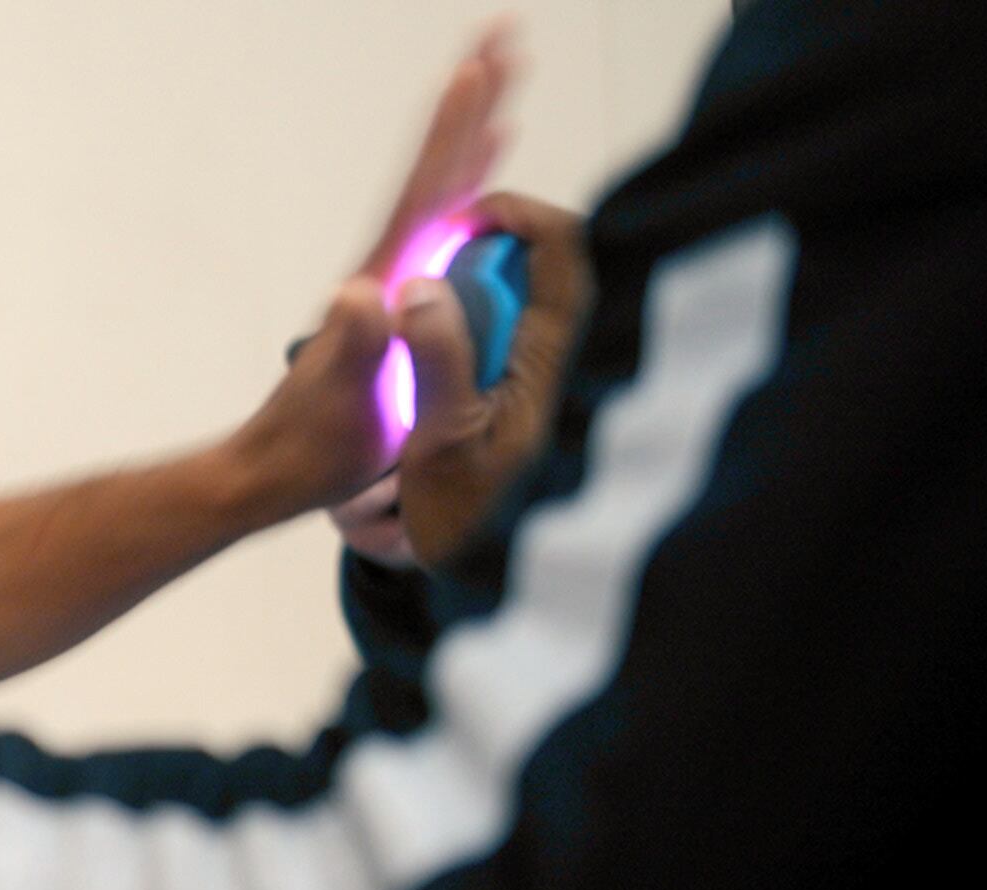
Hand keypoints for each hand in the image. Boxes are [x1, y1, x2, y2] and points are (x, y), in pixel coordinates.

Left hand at [221, 24, 518, 520]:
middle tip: (502, 32)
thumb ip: (356, 346)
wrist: (272, 473)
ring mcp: (392, 282)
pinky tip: (478, 175)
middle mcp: (387, 269)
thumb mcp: (342, 401)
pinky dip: (464, 188)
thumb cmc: (311, 447)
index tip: (480, 67)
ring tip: (499, 79)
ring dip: (470, 132)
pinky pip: (443, 229)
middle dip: (471, 103)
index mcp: (385, 281)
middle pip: (435, 169)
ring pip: (439, 189)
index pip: (424, 191)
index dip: (454, 131)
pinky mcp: (397, 304)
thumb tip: (361, 291)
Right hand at [391, 190, 589, 564]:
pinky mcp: (533, 390)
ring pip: (523, 298)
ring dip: (472, 299)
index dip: (514, 214)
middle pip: (541, 262)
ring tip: (426, 327)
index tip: (459, 219)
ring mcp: (550, 371)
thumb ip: (436, 358)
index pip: (563, 245)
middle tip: (431, 279)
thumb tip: (423, 286)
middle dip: (482, 258)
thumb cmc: (471, 517)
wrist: (497, 578)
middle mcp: (563, 354)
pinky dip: (473, 330)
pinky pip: (512, 334)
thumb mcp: (440, 443)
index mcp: (554, 357)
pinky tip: (437, 365)